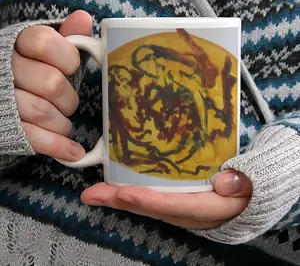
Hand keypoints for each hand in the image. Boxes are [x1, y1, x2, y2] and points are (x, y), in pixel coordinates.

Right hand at [13, 10, 91, 160]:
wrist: (3, 96)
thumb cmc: (33, 72)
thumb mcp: (47, 52)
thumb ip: (65, 37)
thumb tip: (83, 18)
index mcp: (16, 44)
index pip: (44, 42)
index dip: (66, 59)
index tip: (70, 69)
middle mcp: (5, 69)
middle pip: (51, 83)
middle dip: (68, 98)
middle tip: (67, 102)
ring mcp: (3, 100)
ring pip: (42, 112)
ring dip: (62, 123)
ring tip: (63, 123)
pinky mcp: (6, 126)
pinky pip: (32, 138)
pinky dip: (57, 147)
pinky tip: (74, 152)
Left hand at [81, 170, 251, 228]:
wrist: (247, 201)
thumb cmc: (248, 188)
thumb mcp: (251, 184)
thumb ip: (241, 182)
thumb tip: (226, 182)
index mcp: (205, 207)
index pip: (173, 204)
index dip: (148, 200)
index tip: (124, 193)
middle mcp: (185, 212)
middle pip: (149, 208)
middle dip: (119, 202)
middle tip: (91, 195)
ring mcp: (177, 209)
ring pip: (144, 205)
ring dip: (118, 199)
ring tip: (94, 192)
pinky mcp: (174, 203)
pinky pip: (149, 201)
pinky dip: (129, 196)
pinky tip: (114, 190)